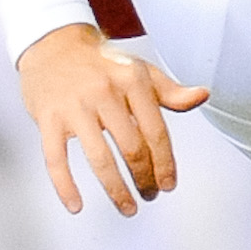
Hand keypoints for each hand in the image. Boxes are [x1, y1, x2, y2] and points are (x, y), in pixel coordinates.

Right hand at [15, 24, 209, 216]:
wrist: (53, 43)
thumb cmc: (99, 63)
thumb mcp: (139, 70)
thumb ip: (170, 90)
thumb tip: (201, 96)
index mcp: (131, 81)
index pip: (156, 131)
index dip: (165, 163)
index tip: (168, 183)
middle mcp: (105, 93)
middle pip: (132, 148)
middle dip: (144, 179)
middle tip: (149, 195)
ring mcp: (75, 107)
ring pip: (100, 158)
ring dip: (116, 190)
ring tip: (127, 206)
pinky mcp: (49, 118)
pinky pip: (56, 159)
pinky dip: (65, 186)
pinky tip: (75, 204)